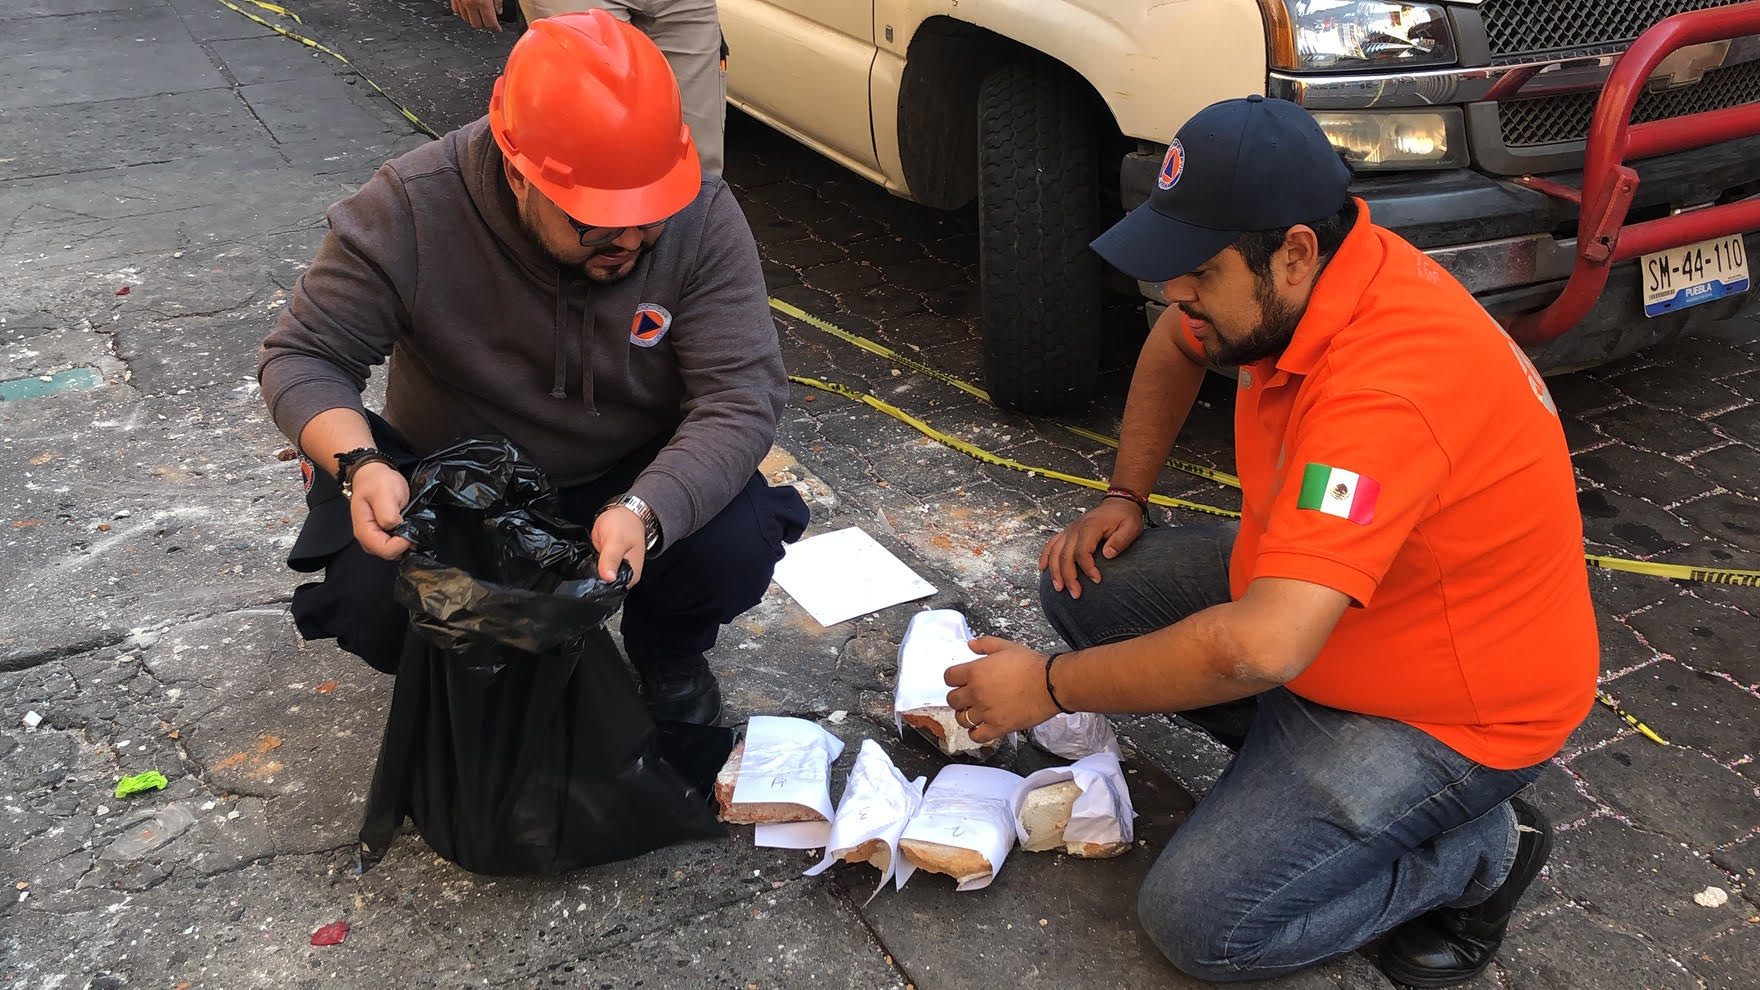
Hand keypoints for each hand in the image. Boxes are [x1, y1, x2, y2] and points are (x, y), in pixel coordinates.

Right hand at [349, 461, 411, 559]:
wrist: (372, 475)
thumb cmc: (376, 482)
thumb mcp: (384, 493)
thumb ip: (389, 515)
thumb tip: (398, 531)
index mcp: (364, 531)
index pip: (386, 551)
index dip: (402, 543)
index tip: (410, 528)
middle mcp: (367, 539)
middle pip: (390, 554)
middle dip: (404, 542)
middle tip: (409, 522)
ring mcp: (375, 538)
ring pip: (395, 551)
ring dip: (405, 540)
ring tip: (406, 520)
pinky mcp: (383, 535)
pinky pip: (396, 545)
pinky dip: (404, 537)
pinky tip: (405, 524)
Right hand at [450, 0, 503, 32]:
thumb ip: (498, 1)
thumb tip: (498, 11)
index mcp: (483, 2)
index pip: (490, 23)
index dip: (496, 28)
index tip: (498, 30)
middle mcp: (470, 4)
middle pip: (477, 25)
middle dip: (485, 26)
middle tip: (490, 22)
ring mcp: (460, 2)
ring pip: (466, 20)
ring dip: (474, 20)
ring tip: (480, 15)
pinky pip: (457, 12)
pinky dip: (464, 14)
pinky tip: (469, 10)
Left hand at [591, 506, 646, 586]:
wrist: (623, 512)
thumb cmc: (624, 524)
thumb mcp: (616, 540)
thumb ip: (611, 559)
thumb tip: (608, 577)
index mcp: (632, 574)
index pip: (614, 590)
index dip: (600, 587)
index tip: (590, 579)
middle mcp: (624, 576)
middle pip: (605, 586)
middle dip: (593, 581)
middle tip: (585, 569)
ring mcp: (614, 571)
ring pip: (599, 579)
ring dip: (590, 574)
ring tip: (585, 565)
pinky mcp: (606, 565)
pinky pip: (595, 571)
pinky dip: (589, 567)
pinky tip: (585, 561)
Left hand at [943, 636, 1059, 744]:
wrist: (1050, 684)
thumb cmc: (1031, 666)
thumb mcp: (1006, 646)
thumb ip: (985, 644)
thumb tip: (971, 645)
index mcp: (975, 672)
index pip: (948, 677)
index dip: (953, 678)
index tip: (959, 680)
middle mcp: (976, 693)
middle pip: (952, 700)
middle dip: (958, 697)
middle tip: (967, 696)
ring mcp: (986, 712)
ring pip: (961, 719)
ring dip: (965, 715)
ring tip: (974, 712)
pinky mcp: (998, 727)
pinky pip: (976, 736)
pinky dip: (975, 733)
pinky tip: (980, 727)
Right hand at [1039, 497, 1144, 598]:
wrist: (1119, 503)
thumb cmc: (1124, 516)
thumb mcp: (1131, 527)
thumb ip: (1121, 540)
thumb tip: (1108, 555)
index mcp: (1090, 527)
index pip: (1082, 552)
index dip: (1088, 568)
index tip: (1097, 580)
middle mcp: (1076, 528)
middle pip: (1065, 555)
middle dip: (1069, 577)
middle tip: (1076, 593)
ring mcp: (1070, 531)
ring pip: (1055, 552)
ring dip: (1055, 571)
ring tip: (1059, 588)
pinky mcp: (1068, 533)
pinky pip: (1051, 544)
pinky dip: (1046, 556)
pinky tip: (1043, 568)